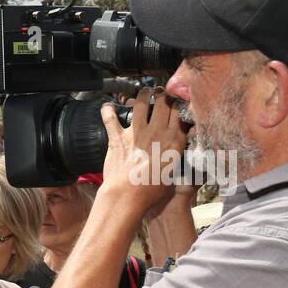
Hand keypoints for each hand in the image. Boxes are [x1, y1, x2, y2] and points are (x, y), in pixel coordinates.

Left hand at [99, 86, 188, 216]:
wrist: (128, 196)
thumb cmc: (152, 190)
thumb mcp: (175, 171)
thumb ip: (177, 154)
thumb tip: (179, 148)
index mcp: (174, 140)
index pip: (180, 112)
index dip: (178, 102)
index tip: (177, 99)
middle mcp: (157, 132)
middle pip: (164, 103)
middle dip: (164, 94)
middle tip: (162, 92)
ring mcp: (137, 133)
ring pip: (142, 104)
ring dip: (143, 94)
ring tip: (144, 92)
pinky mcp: (118, 138)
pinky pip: (111, 119)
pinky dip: (107, 110)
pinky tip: (107, 106)